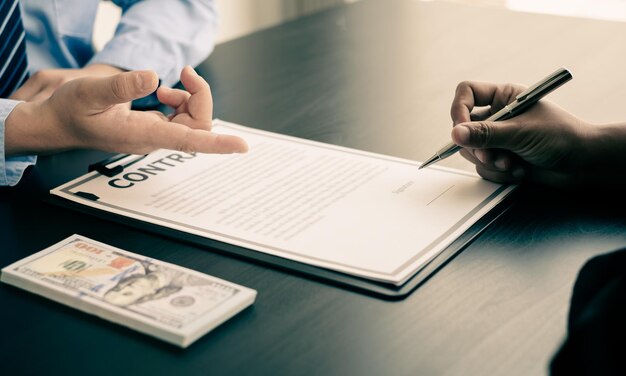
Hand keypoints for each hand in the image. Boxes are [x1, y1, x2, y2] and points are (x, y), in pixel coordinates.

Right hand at [5, 66, 247, 155]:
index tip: (242, 147)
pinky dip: (181, 99)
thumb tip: (153, 77)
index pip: (189, 140)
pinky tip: (163, 91)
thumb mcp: (88, 92)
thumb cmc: (71, 111)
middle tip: (184, 72)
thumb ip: (120, 86)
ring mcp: (157, 133)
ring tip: (169, 84)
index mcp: (143, 134)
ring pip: (194, 120)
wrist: (60, 123)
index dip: (217, 143)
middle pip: (199, 124)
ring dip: (191, 97)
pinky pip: (183, 117)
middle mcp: (155, 138)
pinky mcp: (155, 126)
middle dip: (201, 96)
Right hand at [449, 81, 615, 187]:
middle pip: (464, 127)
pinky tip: (519, 170)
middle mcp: (498, 115)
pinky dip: (499, 173)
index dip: (459, 110)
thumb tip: (456, 134)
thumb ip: (486, 134)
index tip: (461, 131)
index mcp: (504, 97)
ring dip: (490, 162)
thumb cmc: (562, 138)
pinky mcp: (500, 157)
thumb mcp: (521, 133)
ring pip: (471, 151)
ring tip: (512, 164)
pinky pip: (483, 167)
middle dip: (477, 147)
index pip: (467, 94)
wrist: (582, 165)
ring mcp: (498, 137)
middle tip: (490, 156)